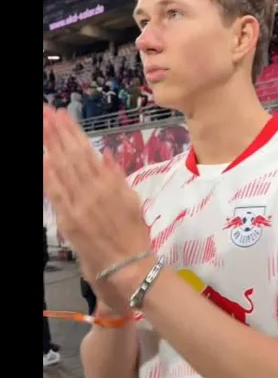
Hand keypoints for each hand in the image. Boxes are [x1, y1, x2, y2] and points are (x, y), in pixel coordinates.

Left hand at [43, 106, 151, 305]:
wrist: (128, 264)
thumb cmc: (134, 234)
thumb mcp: (133, 203)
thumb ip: (119, 179)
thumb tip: (107, 156)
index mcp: (111, 185)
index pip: (88, 152)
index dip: (74, 133)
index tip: (63, 116)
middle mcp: (94, 191)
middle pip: (73, 156)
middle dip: (58, 133)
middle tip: (46, 112)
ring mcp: (80, 205)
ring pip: (63, 171)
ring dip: (51, 147)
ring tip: (43, 127)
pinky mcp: (69, 221)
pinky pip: (57, 196)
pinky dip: (49, 177)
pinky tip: (42, 161)